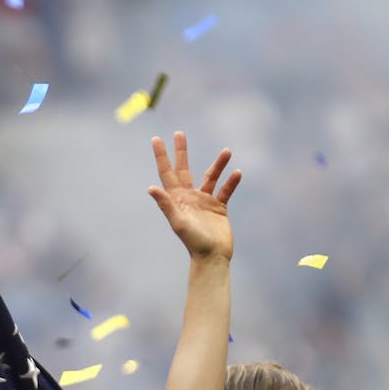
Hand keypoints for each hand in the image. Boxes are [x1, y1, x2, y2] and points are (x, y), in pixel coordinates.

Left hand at [148, 131, 239, 260]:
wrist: (212, 257)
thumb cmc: (193, 242)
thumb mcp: (178, 222)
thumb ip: (166, 204)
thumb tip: (151, 188)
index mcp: (177, 199)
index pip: (167, 173)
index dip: (161, 156)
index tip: (156, 139)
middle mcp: (189, 197)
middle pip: (184, 169)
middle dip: (181, 152)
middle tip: (179, 133)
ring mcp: (204, 201)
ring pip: (211, 176)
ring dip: (218, 164)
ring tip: (227, 151)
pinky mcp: (219, 208)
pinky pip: (226, 190)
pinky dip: (231, 182)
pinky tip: (237, 173)